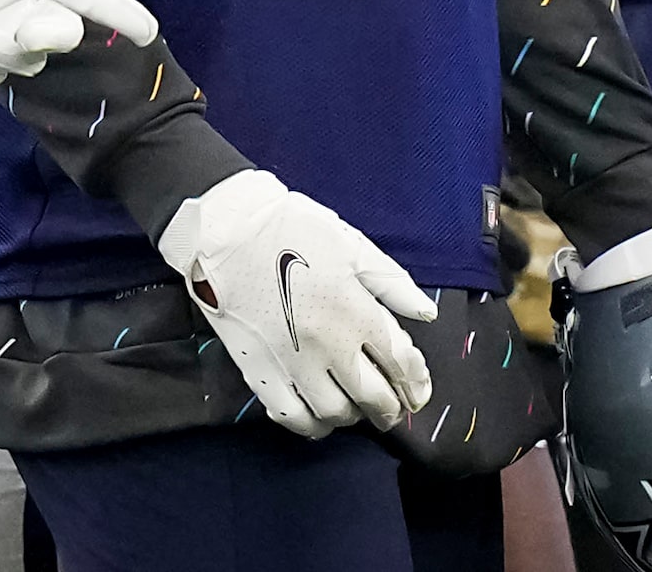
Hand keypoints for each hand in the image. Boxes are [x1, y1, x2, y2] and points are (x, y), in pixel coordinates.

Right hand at [156, 169, 436, 436]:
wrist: (225, 229)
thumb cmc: (291, 227)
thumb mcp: (352, 245)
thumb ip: (392, 283)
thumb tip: (426, 312)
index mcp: (355, 309)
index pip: (400, 362)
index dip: (416, 381)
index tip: (419, 390)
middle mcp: (329, 343)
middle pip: (373, 395)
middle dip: (391, 408)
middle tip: (395, 410)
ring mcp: (292, 361)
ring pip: (334, 412)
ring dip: (353, 416)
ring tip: (356, 409)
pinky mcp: (258, 368)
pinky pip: (290, 414)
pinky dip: (309, 424)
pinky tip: (317, 417)